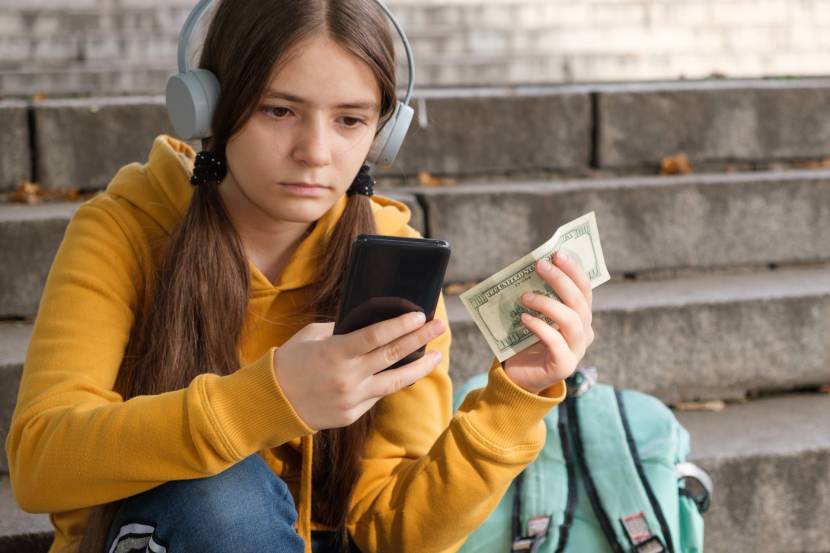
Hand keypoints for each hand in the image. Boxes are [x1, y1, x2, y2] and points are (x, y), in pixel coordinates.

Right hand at [273, 311, 446, 429]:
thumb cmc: (289, 362)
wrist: (270, 402)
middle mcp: (348, 377)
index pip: (377, 336)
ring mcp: (352, 399)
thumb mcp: (311, 337)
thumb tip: (367, 324)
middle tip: (439, 326)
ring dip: (419, 367)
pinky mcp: (352, 415)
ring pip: (395, 382)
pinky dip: (391, 382)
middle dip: (420, 339)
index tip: (420, 316)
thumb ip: (340, 330)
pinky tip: (405, 372)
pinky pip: (377, 396)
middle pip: (393, 356)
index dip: (401, 326)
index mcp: (336, 352)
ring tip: (436, 356)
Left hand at [503, 251, 594, 393]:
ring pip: (571, 321)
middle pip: (579, 301)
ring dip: (547, 304)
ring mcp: (577, 350)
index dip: (573, 270)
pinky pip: (556, 342)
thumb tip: (528, 266)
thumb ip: (537, 294)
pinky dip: (539, 327)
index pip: (584, 289)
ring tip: (525, 297)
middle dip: (560, 280)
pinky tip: (524, 319)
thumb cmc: (526, 341)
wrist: (519, 377)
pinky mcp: (564, 366)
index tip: (556, 254)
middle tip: (540, 265)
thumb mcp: (534, 314)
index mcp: (580, 316)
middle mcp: (584, 332)